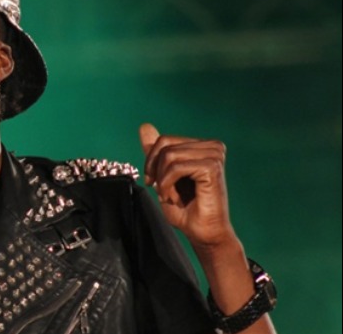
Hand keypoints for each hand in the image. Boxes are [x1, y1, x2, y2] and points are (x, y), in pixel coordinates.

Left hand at [138, 123, 236, 247]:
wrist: (202, 233)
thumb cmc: (186, 209)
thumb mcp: (162, 175)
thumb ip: (156, 152)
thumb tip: (145, 126)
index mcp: (202, 145)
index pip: (164, 140)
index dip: (151, 161)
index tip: (153, 182)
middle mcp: (212, 146)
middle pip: (165, 145)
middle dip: (156, 170)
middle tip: (162, 191)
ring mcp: (214, 155)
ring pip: (169, 155)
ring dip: (163, 180)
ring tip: (172, 196)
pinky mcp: (212, 167)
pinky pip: (176, 167)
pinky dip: (168, 184)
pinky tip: (175, 198)